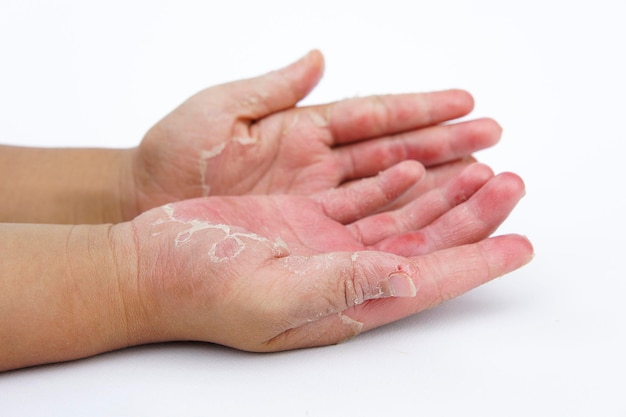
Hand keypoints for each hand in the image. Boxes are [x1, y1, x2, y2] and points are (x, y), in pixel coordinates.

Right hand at [124, 162, 531, 350]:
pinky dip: (392, 182)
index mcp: (342, 301)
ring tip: (479, 170)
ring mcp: (323, 244)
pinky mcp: (302, 220)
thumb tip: (407, 280)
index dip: (477, 263)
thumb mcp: (269, 295)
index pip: (428, 281)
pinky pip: (360, 198)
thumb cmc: (196, 288)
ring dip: (439, 195)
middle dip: (471, 216)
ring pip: (400, 217)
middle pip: (425, 244)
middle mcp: (342, 274)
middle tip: (510, 186)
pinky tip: (414, 168)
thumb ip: (340, 286)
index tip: (519, 246)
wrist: (147, 267)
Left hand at [125, 50, 501, 218]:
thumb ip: (270, 89)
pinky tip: (431, 213)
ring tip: (481, 179)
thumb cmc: (171, 158)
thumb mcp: (216, 114)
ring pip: (388, 192)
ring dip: (435, 184)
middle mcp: (318, 166)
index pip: (373, 117)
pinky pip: (363, 227)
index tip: (466, 104)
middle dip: (445, 147)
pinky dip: (397, 219)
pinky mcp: (308, 236)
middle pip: (394, 153)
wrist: (145, 211)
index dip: (420, 110)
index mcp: (301, 130)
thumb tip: (317, 58)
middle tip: (494, 143)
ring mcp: (317, 203)